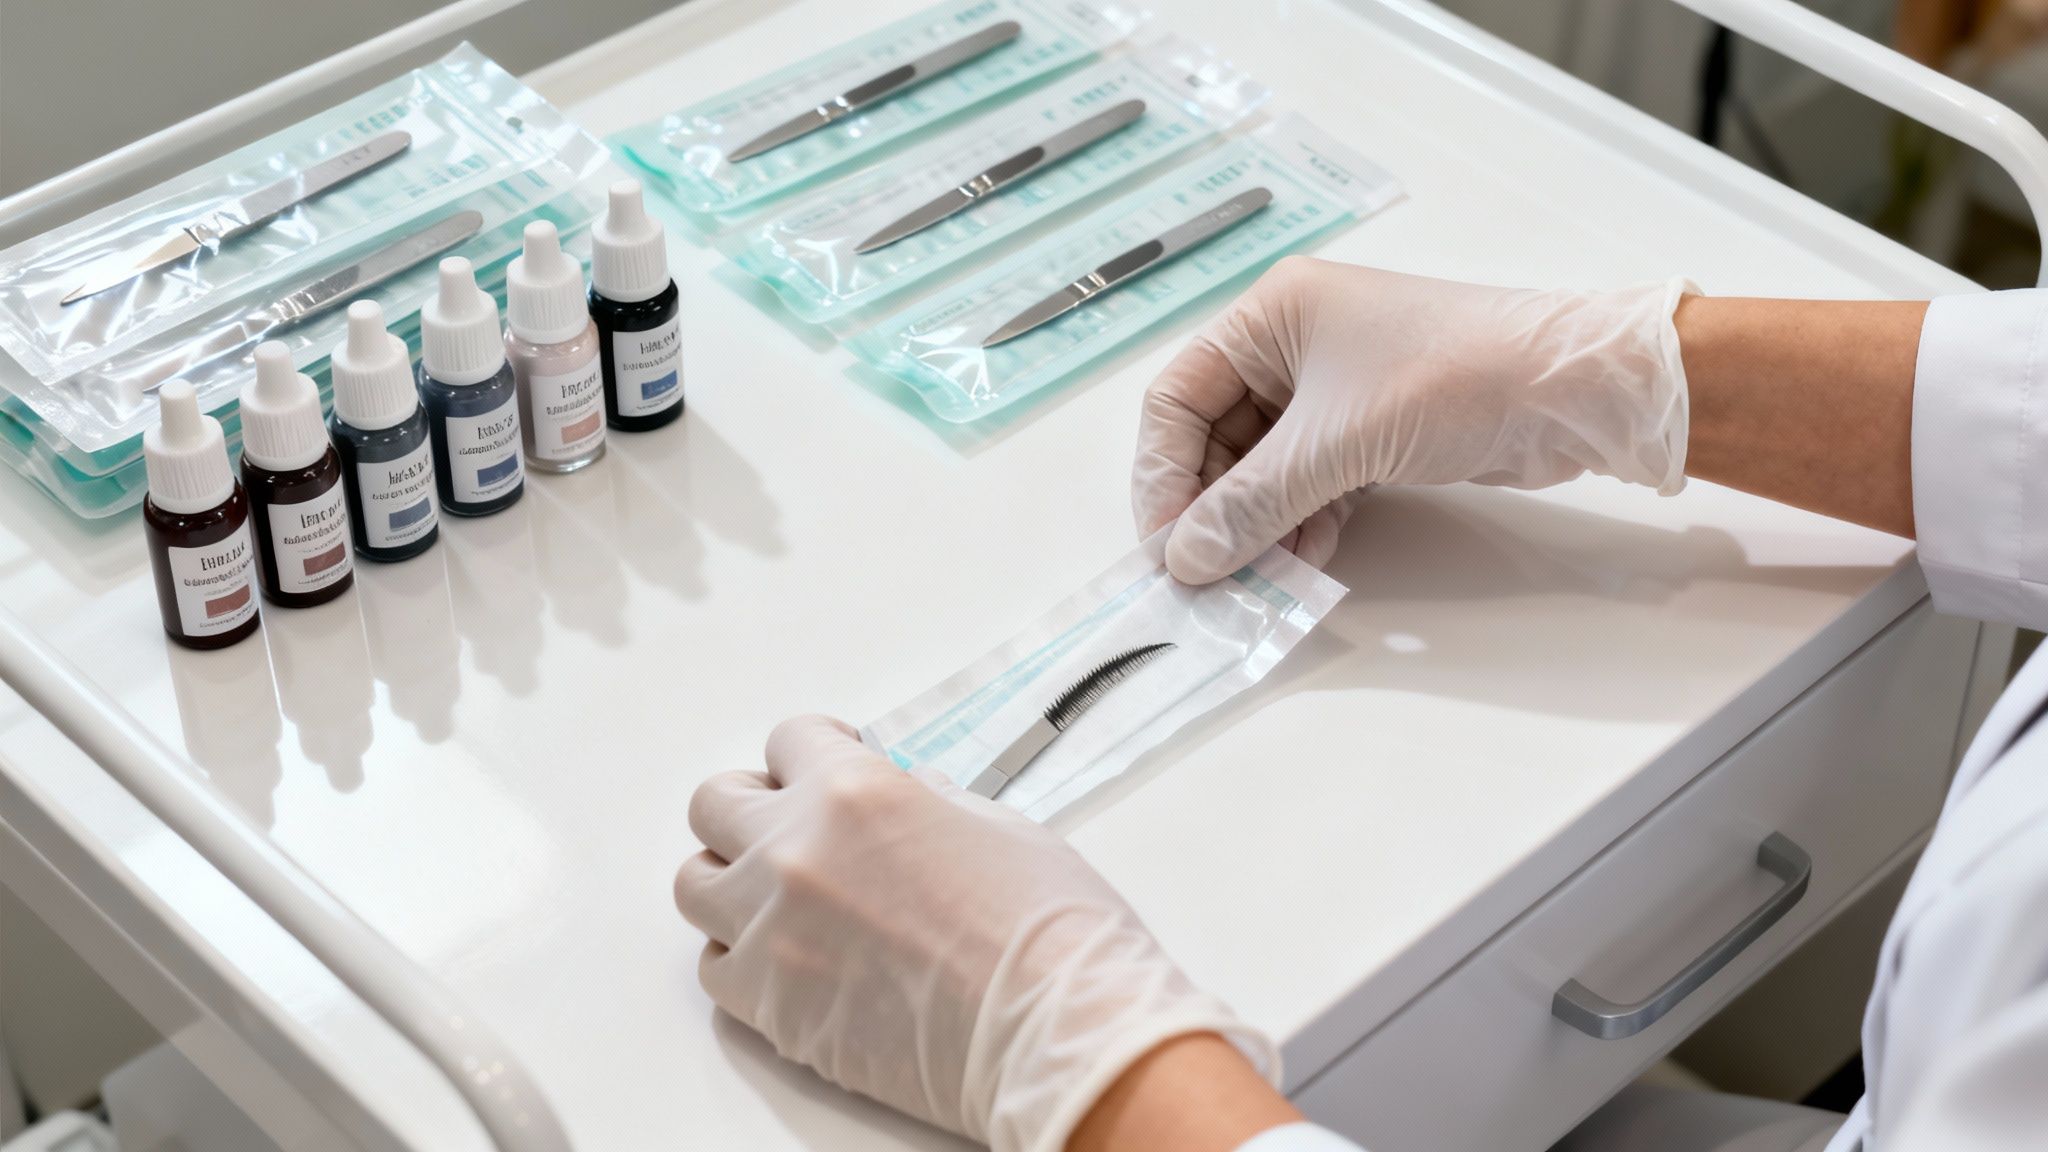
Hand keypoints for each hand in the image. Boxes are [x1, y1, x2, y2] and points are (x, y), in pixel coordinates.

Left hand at [675, 716, 1275, 1151]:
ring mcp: (773, 931)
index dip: (810, 751)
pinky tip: (786, 957)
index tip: (820, 765)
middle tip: (786, 825)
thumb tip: (901, 798)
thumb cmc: (1049, 931)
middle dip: (750, 807)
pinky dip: (741, 957)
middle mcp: (796, 851)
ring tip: (777, 896)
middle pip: (715, 804)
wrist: (1059, 1032)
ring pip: (694, 885)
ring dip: (732, 882)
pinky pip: (714, 967)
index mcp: (854, 791)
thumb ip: (924, 802)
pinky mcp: (770, 1006)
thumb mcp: (996, 825)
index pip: (787, 740)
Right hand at [1133, 257, 1691, 582]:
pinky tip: (1307, 554)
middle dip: (1212, 506)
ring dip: (1258, 521)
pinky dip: (1301, 517)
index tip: (1166, 542)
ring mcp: (1333, 386)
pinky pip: (1309, 478)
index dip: (1161, 474)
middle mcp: (1292, 344)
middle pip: (1216, 437)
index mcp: (1270, 315)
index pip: (1177, 398)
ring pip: (1264, 465)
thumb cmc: (1454, 378)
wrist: (1569, 390)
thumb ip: (1252, 505)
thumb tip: (1188, 558)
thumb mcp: (1335, 445)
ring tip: (1261, 572)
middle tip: (1208, 571)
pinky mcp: (1370, 425)